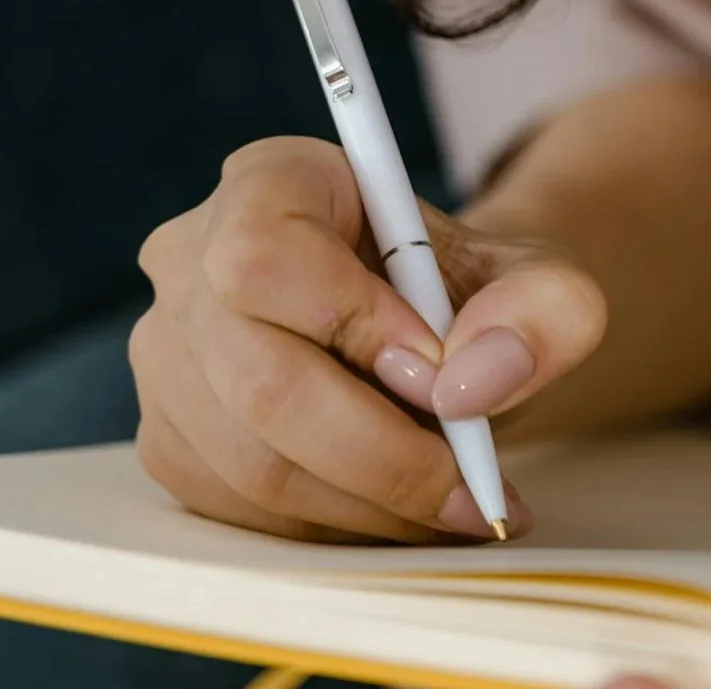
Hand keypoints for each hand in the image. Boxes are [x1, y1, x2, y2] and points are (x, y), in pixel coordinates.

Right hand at [130, 136, 606, 543]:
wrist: (446, 341)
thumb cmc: (479, 298)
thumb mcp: (543, 284)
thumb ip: (542, 311)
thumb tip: (473, 382)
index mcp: (272, 182)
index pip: (268, 256)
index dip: (356, 326)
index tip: (443, 374)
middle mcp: (193, 259)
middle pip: (258, 381)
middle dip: (382, 455)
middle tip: (471, 490)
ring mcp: (168, 354)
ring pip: (252, 464)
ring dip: (369, 506)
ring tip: (453, 506)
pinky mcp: (170, 437)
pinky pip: (240, 510)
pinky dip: (334, 528)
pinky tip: (399, 511)